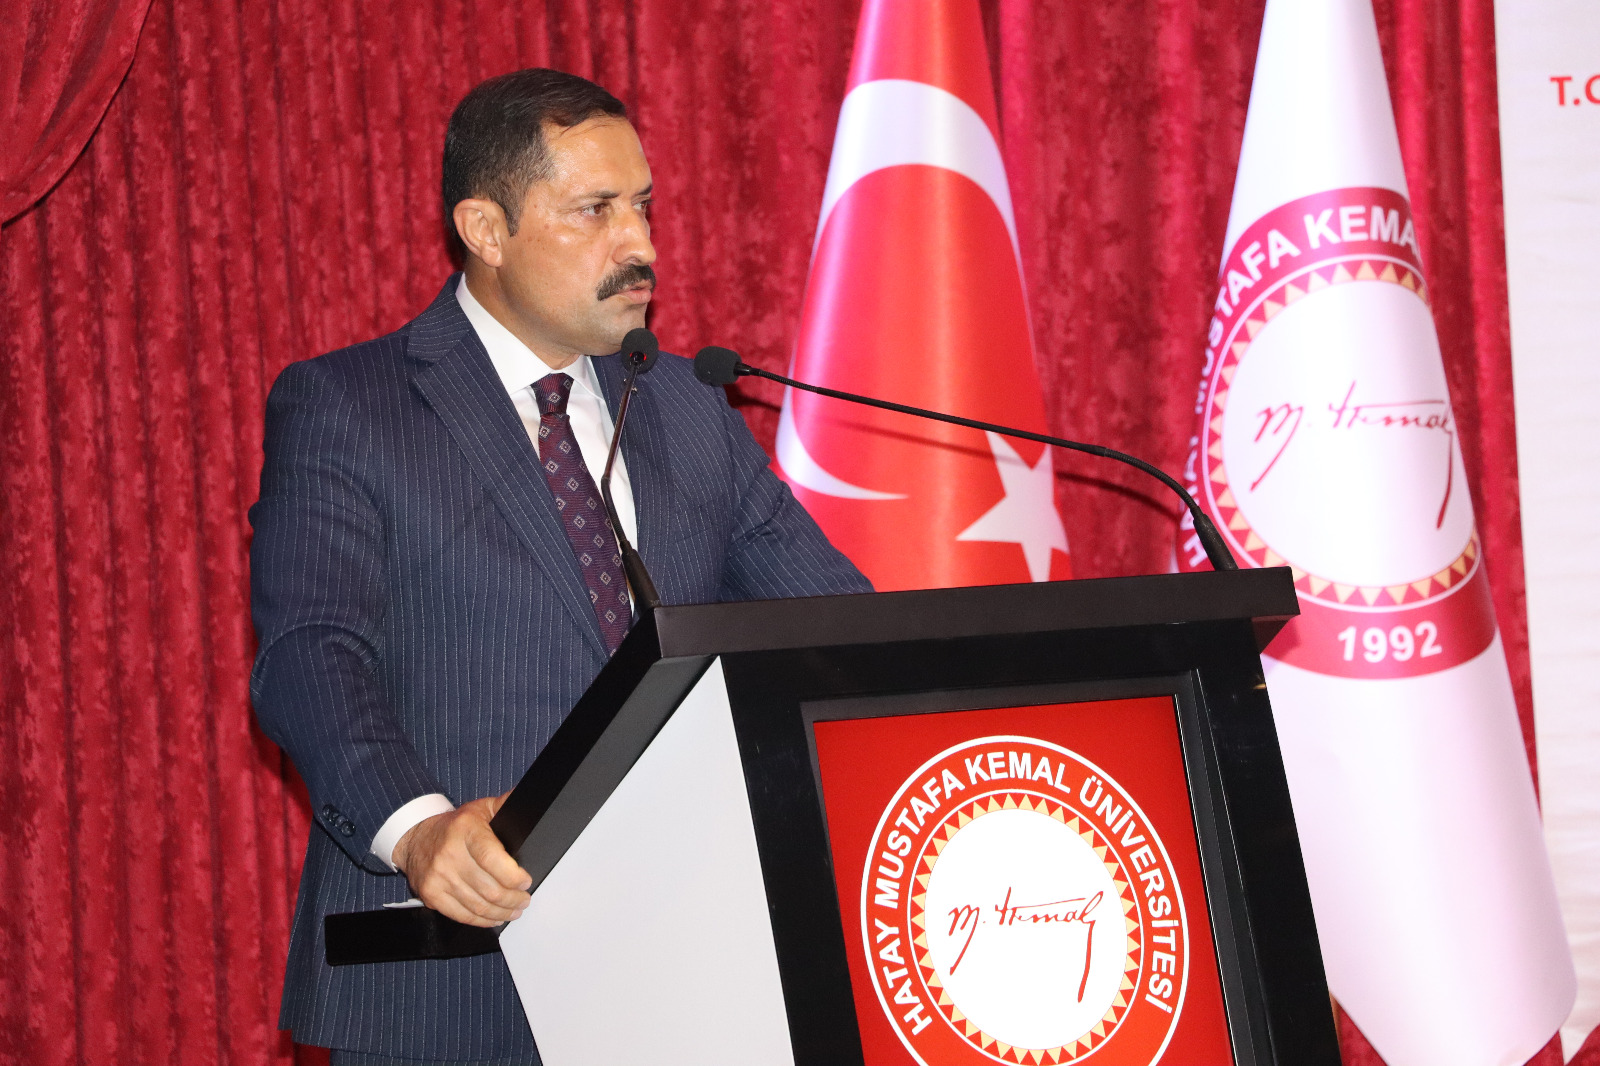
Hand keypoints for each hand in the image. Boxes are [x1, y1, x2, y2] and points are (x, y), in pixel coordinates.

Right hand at [391, 791, 531, 926]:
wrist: (415, 837)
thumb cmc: (454, 826)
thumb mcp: (480, 808)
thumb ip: (506, 805)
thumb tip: (529, 801)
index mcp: (466, 830)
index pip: (491, 858)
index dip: (512, 876)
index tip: (525, 882)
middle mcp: (450, 854)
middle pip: (489, 888)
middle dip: (513, 898)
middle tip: (524, 899)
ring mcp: (438, 877)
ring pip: (478, 905)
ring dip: (501, 913)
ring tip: (514, 910)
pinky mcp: (431, 895)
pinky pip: (461, 915)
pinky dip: (482, 921)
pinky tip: (494, 917)